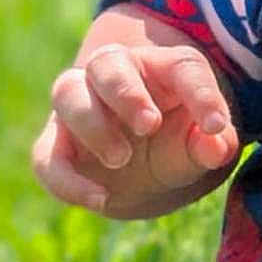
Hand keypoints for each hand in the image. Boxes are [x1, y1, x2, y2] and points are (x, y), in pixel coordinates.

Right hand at [33, 41, 241, 216]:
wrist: (146, 170)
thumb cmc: (179, 143)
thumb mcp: (203, 145)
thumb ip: (213, 144)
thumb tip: (215, 144)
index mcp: (163, 68)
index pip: (182, 67)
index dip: (200, 94)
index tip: (214, 126)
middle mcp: (117, 75)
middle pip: (108, 62)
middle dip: (125, 92)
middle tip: (149, 126)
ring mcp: (81, 105)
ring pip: (68, 92)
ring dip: (92, 124)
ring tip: (121, 159)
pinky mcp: (57, 144)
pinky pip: (46, 155)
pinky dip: (66, 179)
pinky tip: (99, 200)